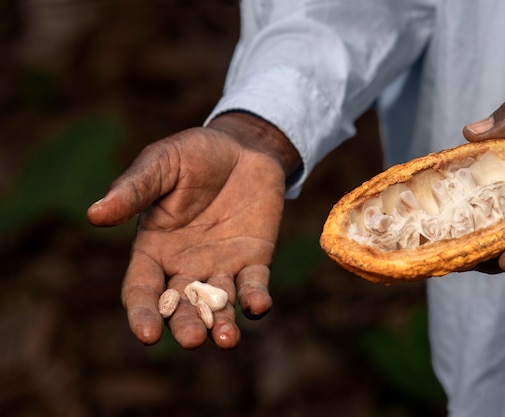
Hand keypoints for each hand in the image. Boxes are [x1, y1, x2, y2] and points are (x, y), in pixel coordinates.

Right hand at [87, 113, 300, 348]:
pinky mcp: (254, 259)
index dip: (142, 314)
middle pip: (181, 306)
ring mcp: (221, 265)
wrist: (242, 147)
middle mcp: (185, 266)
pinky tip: (257, 307)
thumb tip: (94, 214)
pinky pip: (255, 285)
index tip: (147, 335)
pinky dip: (256, 299)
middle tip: (192, 339)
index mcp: (154, 249)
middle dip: (186, 325)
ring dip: (222, 324)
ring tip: (226, 339)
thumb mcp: (160, 164)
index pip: (142, 290)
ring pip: (219, 304)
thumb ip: (134, 190)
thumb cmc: (193, 154)